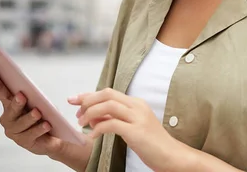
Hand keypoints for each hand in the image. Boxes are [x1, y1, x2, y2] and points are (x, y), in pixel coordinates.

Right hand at [0, 63, 63, 156]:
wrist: (53, 137)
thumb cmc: (43, 114)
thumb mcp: (38, 101)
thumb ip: (32, 95)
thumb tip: (26, 90)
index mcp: (9, 104)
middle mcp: (8, 118)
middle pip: (10, 108)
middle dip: (16, 102)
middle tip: (21, 95)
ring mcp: (15, 132)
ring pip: (22, 123)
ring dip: (30, 117)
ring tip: (38, 112)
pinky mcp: (25, 142)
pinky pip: (32, 134)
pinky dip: (39, 128)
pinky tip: (47, 124)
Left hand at [68, 88, 184, 171]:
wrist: (171, 155)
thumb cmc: (152, 144)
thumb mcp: (132, 127)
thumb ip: (115, 119)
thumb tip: (94, 117)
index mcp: (136, 103)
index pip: (109, 92)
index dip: (89, 95)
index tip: (75, 99)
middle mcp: (137, 106)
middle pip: (107, 94)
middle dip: (87, 100)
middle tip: (76, 111)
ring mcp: (137, 118)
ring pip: (108, 105)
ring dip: (90, 113)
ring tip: (81, 123)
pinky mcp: (136, 131)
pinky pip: (111, 124)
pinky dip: (98, 129)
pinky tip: (92, 136)